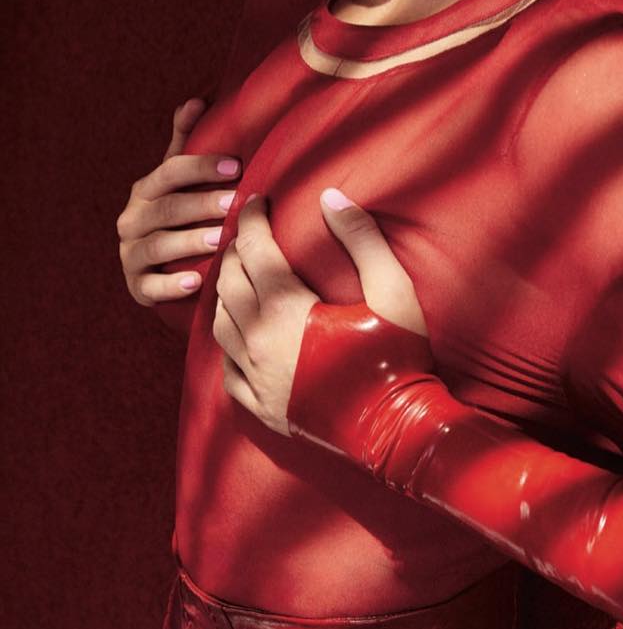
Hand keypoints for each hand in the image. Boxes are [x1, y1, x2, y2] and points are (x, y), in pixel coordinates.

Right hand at [117, 97, 242, 305]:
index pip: (170, 172)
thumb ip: (186, 142)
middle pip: (167, 209)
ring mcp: (130, 254)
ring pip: (158, 246)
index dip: (202, 166)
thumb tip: (195, 100)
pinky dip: (171, 286)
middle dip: (202, 204)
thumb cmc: (178, 213)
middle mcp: (132, 219)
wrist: (157, 267)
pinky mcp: (135, 286)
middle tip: (236, 202)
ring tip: (222, 239)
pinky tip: (196, 282)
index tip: (238, 165)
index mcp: (146, 190)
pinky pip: (149, 287)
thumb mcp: (178, 179)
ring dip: (190, 242)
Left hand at [214, 189, 428, 436]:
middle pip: (228, 281)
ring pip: (219, 321)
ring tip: (242, 273)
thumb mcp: (392, 291)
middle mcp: (258, 341)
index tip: (258, 199)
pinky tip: (241, 331)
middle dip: (236, 249)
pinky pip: (225, 366)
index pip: (254, 250)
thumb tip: (331, 198)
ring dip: (226, 290)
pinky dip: (227, 339)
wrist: (396, 430)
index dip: (253, 218)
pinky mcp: (259, 405)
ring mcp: (254, 377)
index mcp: (286, 310)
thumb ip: (362, 239)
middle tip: (253, 232)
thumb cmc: (398, 358)